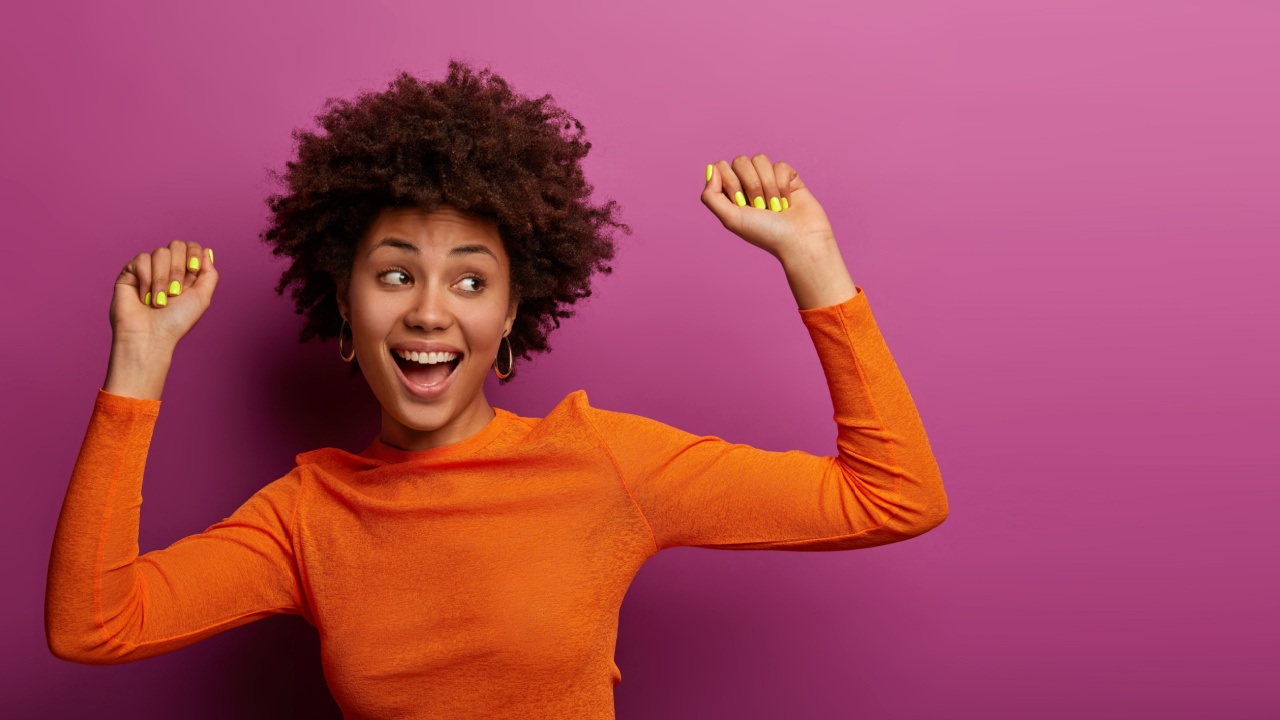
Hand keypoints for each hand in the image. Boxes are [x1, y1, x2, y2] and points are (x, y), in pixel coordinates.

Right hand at [110, 240, 218, 348]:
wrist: (149, 335)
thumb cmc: (176, 321)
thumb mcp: (202, 298)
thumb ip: (209, 274)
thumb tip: (207, 250)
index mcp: (185, 274)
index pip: (190, 247)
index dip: (193, 253)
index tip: (192, 269)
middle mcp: (167, 269)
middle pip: (176, 245)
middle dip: (178, 269)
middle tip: (175, 292)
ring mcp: (148, 270)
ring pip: (160, 253)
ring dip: (162, 279)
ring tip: (159, 301)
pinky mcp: (130, 272)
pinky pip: (142, 259)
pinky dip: (147, 280)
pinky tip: (144, 297)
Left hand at [700, 154, 836, 260]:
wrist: (800, 240)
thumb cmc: (765, 233)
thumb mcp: (730, 219)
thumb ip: (711, 196)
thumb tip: (712, 168)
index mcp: (732, 194)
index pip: (722, 167)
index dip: (730, 181)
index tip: (740, 202)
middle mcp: (748, 185)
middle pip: (741, 161)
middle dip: (751, 184)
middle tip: (760, 207)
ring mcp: (769, 179)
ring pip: (761, 160)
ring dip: (768, 186)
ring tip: (775, 206)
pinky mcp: (789, 177)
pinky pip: (780, 165)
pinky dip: (783, 185)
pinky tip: (787, 202)